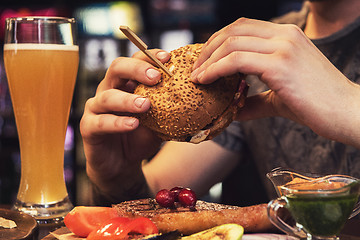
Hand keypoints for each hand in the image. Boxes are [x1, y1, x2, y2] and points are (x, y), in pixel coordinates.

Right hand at [80, 50, 169, 193]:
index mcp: (126, 84)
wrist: (122, 165)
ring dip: (127, 99)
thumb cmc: (140, 137)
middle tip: (156, 77)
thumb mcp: (159, 121)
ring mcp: (96, 108)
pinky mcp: (89, 127)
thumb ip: (171, 108)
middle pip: (116, 68)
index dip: (150, 57)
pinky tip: (133, 124)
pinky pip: (100, 122)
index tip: (168, 58)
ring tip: (146, 105)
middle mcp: (109, 90)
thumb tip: (198, 97)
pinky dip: (117, 122)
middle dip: (137, 69)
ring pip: (107, 96)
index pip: (135, 60)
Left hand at [191, 18, 359, 145]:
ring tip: (197, 77)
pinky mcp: (280, 65)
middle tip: (195, 67)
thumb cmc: (316, 104)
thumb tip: (234, 110)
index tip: (204, 59)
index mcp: (287, 35)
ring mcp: (283, 48)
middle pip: (233, 29)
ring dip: (207, 60)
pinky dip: (215, 69)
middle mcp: (285, 35)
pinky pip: (236, 61)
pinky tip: (204, 80)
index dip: (218, 40)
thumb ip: (256, 99)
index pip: (243, 27)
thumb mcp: (280, 96)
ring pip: (231, 43)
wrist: (346, 113)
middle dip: (208, 48)